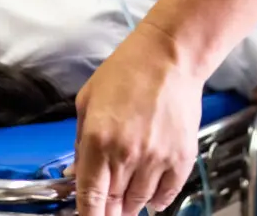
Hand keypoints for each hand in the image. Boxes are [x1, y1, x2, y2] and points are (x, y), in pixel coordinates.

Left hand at [74, 22, 204, 215]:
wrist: (168, 57)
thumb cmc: (126, 71)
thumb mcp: (87, 100)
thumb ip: (78, 140)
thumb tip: (75, 172)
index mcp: (97, 140)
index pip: (90, 196)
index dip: (87, 215)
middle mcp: (127, 154)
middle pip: (114, 203)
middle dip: (108, 210)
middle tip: (106, 208)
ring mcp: (156, 159)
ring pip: (140, 202)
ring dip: (130, 206)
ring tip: (125, 201)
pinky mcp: (181, 158)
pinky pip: (168, 193)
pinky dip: (157, 200)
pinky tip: (150, 197)